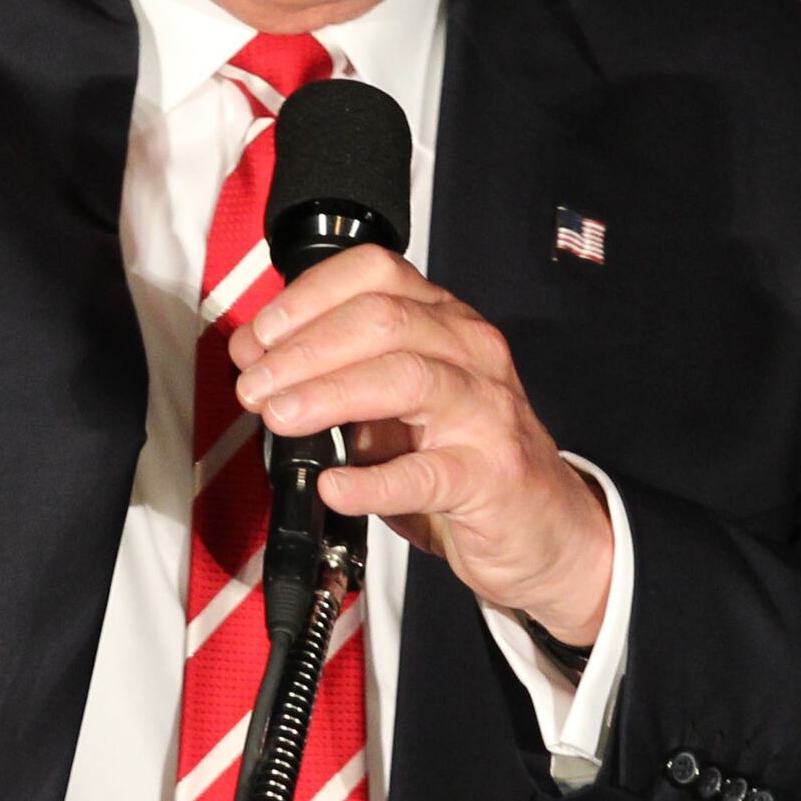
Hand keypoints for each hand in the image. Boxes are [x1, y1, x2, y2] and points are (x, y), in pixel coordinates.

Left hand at [229, 246, 613, 642]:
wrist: (544, 528)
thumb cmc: (467, 460)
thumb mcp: (395, 407)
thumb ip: (335, 376)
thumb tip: (256, 359)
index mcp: (444, 323)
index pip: (376, 272)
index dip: (307, 297)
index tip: (259, 336)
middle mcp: (471, 354)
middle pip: (383, 319)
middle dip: (304, 348)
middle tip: (255, 385)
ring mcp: (486, 412)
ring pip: (406, 377)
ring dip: (330, 393)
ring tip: (281, 417)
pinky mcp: (492, 476)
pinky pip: (428, 473)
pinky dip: (373, 480)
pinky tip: (335, 487)